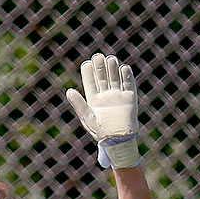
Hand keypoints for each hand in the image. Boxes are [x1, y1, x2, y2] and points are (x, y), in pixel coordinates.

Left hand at [65, 52, 140, 168]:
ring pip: (115, 77)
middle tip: (98, 57)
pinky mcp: (130, 99)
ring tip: (110, 59)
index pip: (90, 81)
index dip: (88, 72)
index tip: (87, 63)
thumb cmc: (101, 133)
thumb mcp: (87, 118)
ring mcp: (118, 96)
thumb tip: (69, 91)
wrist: (119, 141)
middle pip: (102, 76)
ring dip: (113, 68)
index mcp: (93, 99)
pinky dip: (127, 76)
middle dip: (100, 66)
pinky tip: (123, 68)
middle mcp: (105, 96)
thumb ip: (79, 104)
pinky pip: (129, 84)